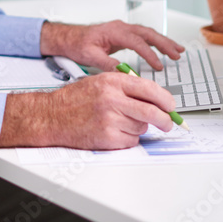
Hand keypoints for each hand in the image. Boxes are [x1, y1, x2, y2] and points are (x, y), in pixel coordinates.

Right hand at [0, 72, 176, 149]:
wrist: (51, 115)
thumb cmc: (74, 99)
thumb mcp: (99, 81)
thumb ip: (126, 86)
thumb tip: (154, 97)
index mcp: (112, 81)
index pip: (150, 89)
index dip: (166, 100)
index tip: (171, 106)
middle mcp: (112, 98)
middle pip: (153, 112)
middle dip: (165, 120)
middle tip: (168, 123)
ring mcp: (110, 119)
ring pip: (142, 127)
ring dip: (137, 128)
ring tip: (119, 122)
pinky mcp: (107, 137)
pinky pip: (131, 140)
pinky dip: (127, 139)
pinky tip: (112, 131)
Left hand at [40, 20, 183, 70]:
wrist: (69, 37)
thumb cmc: (77, 44)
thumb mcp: (90, 56)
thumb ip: (107, 64)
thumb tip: (124, 73)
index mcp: (114, 31)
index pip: (137, 42)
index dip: (149, 54)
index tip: (158, 66)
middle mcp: (121, 27)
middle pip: (148, 33)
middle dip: (164, 43)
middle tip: (177, 55)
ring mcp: (123, 29)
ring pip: (148, 33)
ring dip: (163, 41)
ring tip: (178, 51)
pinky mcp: (123, 34)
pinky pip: (143, 36)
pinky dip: (155, 41)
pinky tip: (164, 48)